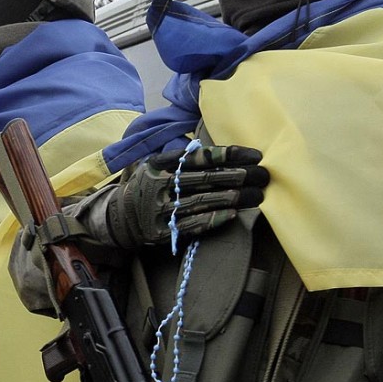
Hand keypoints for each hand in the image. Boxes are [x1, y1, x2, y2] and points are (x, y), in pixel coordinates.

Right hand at [107, 145, 268, 248]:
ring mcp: (159, 209)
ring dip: (232, 198)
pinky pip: (192, 224)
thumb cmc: (145, 186)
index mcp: (159, 164)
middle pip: (204, 179)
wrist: (119, 217)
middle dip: (238, 176)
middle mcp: (158, 184)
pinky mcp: (162, 230)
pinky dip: (213, 219)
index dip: (228, 155)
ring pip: (201, 201)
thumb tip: (214, 150)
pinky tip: (233, 215)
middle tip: (264, 175)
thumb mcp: (153, 164)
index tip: (253, 155)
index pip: (198, 157)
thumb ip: (179, 158)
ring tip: (257, 195)